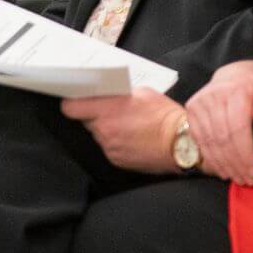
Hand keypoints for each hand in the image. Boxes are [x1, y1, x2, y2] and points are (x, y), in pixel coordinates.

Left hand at [61, 88, 184, 174]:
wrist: (182, 142)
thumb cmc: (165, 115)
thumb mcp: (141, 92)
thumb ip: (118, 93)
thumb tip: (106, 94)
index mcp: (106, 109)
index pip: (70, 108)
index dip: (72, 104)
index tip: (76, 102)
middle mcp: (104, 129)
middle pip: (85, 122)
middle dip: (94, 116)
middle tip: (111, 112)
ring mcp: (109, 146)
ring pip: (98, 135)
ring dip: (106, 130)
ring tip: (127, 126)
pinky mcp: (116, 160)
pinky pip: (109, 148)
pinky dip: (116, 143)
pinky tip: (132, 138)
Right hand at [185, 60, 252, 184]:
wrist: (232, 77)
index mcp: (236, 91)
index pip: (238, 128)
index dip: (246, 153)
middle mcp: (213, 95)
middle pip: (223, 138)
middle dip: (236, 163)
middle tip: (247, 180)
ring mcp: (199, 103)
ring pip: (210, 142)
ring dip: (224, 164)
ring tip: (236, 178)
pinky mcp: (190, 110)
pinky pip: (200, 140)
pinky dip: (211, 158)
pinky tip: (222, 170)